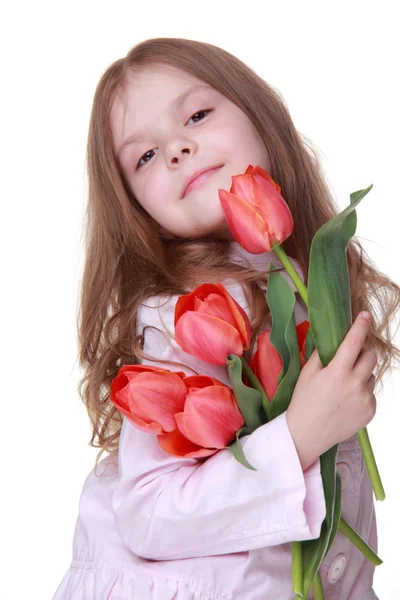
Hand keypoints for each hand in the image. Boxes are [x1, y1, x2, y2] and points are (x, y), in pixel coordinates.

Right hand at [286, 312, 376, 470]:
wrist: (306, 434)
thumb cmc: (303, 402)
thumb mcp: (307, 374)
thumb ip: (321, 354)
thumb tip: (330, 338)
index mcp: (337, 372)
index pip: (354, 342)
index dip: (360, 326)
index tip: (365, 316)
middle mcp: (355, 385)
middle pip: (371, 357)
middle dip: (362, 352)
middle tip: (349, 358)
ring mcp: (365, 399)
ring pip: (370, 376)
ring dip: (361, 374)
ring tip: (342, 387)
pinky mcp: (370, 411)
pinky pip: (370, 393)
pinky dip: (361, 392)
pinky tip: (346, 401)